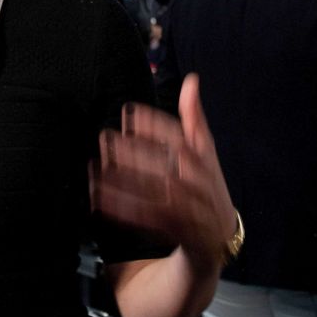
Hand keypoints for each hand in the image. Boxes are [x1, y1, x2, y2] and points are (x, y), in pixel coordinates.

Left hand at [89, 74, 236, 264]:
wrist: (219, 236)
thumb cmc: (207, 184)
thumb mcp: (205, 150)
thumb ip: (194, 117)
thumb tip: (191, 79)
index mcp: (204, 159)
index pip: (180, 137)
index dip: (155, 125)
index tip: (130, 112)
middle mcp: (198, 182)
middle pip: (165, 164)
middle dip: (135, 150)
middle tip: (107, 137)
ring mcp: (189, 207)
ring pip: (154, 191)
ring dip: (123, 179)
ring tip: (97, 165)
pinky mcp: (176, 229)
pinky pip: (146, 217)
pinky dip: (122, 207)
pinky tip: (100, 197)